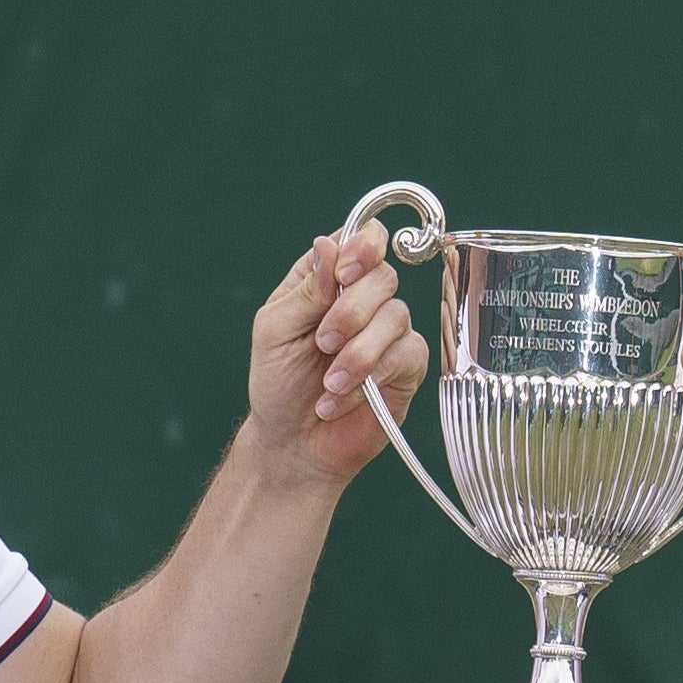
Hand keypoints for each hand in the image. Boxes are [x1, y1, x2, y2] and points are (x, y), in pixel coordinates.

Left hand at [242, 222, 428, 490]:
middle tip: (322, 343)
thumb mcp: (277, 330)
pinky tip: (339, 399)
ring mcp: (388, 333)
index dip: (363, 247)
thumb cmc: (279, 383)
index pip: (361, 240)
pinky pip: (404, 356)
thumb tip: (330, 244)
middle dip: (351, 312)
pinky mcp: (405, 367)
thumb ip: (307, 289)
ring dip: (357, 354)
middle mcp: (364, 300)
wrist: (293, 443)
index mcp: (328, 280)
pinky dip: (369, 379)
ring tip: (327, 384)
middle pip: (383, 276)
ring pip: (396, 317)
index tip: (345, 274)